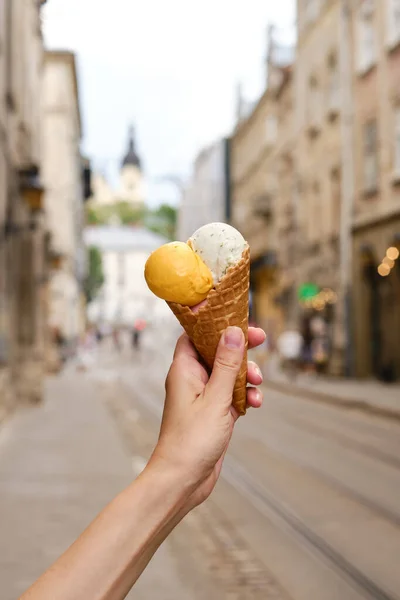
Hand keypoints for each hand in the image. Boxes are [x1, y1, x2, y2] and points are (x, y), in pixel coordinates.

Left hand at [151, 326, 264, 509]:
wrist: (183, 480)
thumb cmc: (191, 440)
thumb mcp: (216, 398)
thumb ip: (226, 364)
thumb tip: (233, 332)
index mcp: (184, 370)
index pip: (196, 334)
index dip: (216, 324)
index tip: (239, 321)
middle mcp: (192, 379)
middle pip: (217, 351)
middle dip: (240, 349)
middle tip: (260, 341)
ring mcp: (203, 396)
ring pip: (228, 373)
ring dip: (246, 375)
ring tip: (257, 386)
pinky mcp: (214, 413)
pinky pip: (232, 394)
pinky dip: (244, 395)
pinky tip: (253, 404)